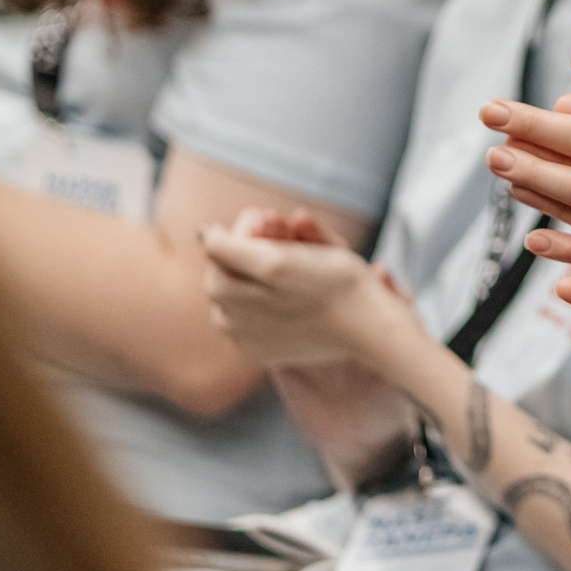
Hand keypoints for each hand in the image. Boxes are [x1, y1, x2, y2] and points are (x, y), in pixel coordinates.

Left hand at [199, 208, 405, 369]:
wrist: (368, 324)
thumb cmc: (331, 285)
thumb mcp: (278, 259)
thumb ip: (228, 247)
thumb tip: (202, 234)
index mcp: (229, 297)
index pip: (218, 249)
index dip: (246, 229)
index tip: (276, 219)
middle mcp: (232, 321)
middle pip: (229, 270)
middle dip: (254, 247)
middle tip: (288, 232)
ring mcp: (248, 339)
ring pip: (242, 291)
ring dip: (262, 268)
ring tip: (292, 261)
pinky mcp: (267, 351)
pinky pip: (255, 317)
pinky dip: (269, 297)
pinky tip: (292, 291)